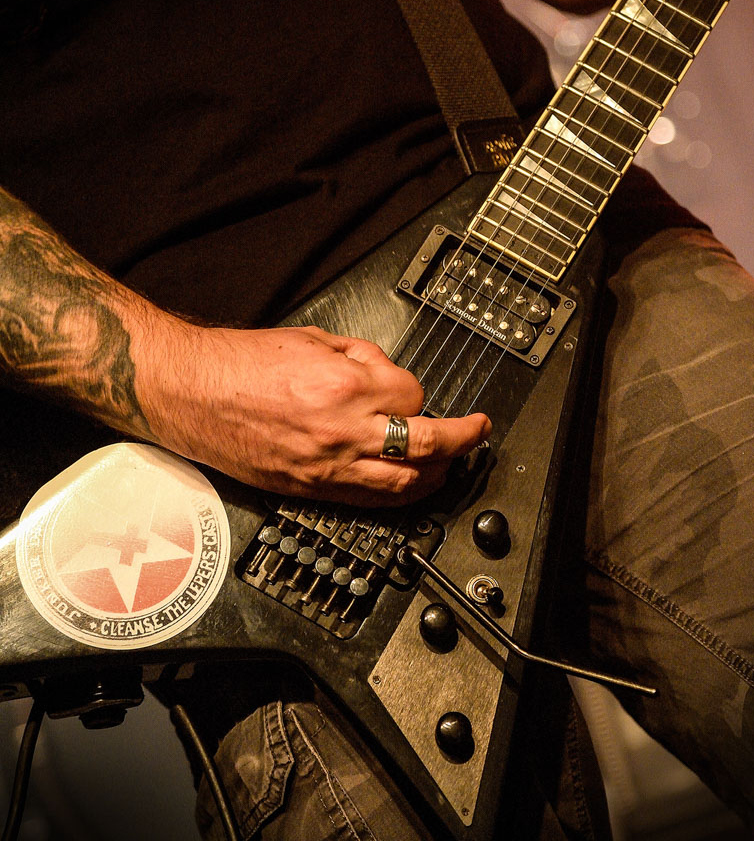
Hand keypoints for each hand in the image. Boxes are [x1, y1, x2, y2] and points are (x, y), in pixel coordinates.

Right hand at [138, 322, 490, 505]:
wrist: (188, 393)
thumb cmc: (238, 364)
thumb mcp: (311, 339)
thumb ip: (359, 357)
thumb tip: (387, 374)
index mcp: (344, 385)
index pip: (413, 396)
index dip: (419, 393)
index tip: (413, 391)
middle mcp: (342, 430)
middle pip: (425, 445)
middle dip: (461, 440)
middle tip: (477, 432)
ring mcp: (326, 466)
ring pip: (404, 483)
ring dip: (437, 475)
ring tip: (452, 464)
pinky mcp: (308, 489)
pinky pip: (367, 501)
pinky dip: (398, 495)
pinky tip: (410, 487)